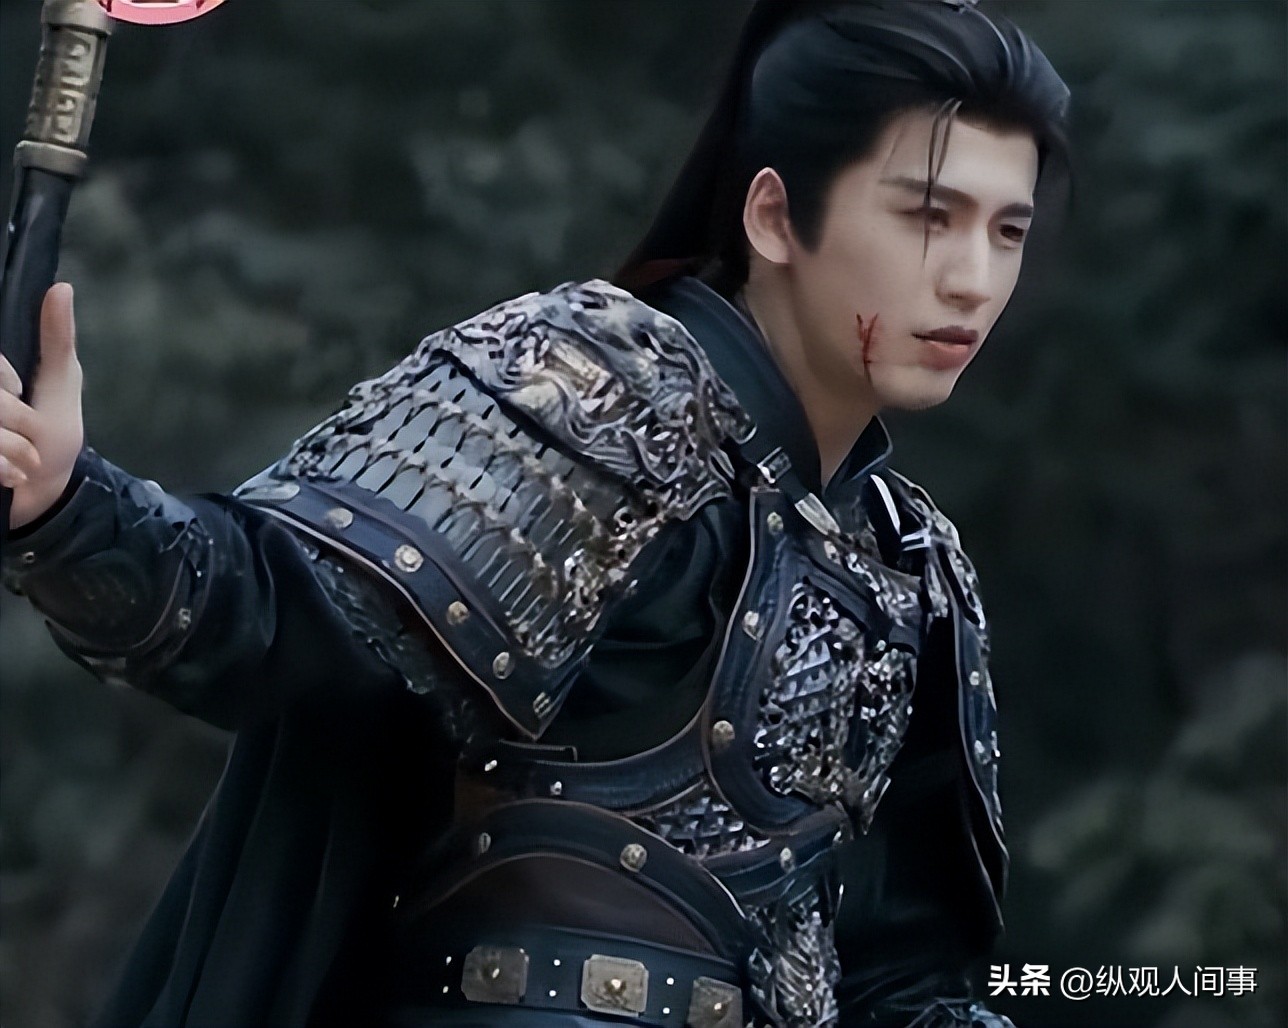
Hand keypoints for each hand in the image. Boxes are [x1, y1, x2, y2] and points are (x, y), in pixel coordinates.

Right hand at [1, 283, 84, 528]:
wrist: (46, 492)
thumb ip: (56, 339)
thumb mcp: (61, 383)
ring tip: (25, 461)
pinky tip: (12, 476)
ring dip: (11, 449)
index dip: (4, 377)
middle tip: (32, 439)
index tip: (22, 392)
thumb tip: (61, 286)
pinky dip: (2, 468)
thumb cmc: (53, 436)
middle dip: (17, 422)